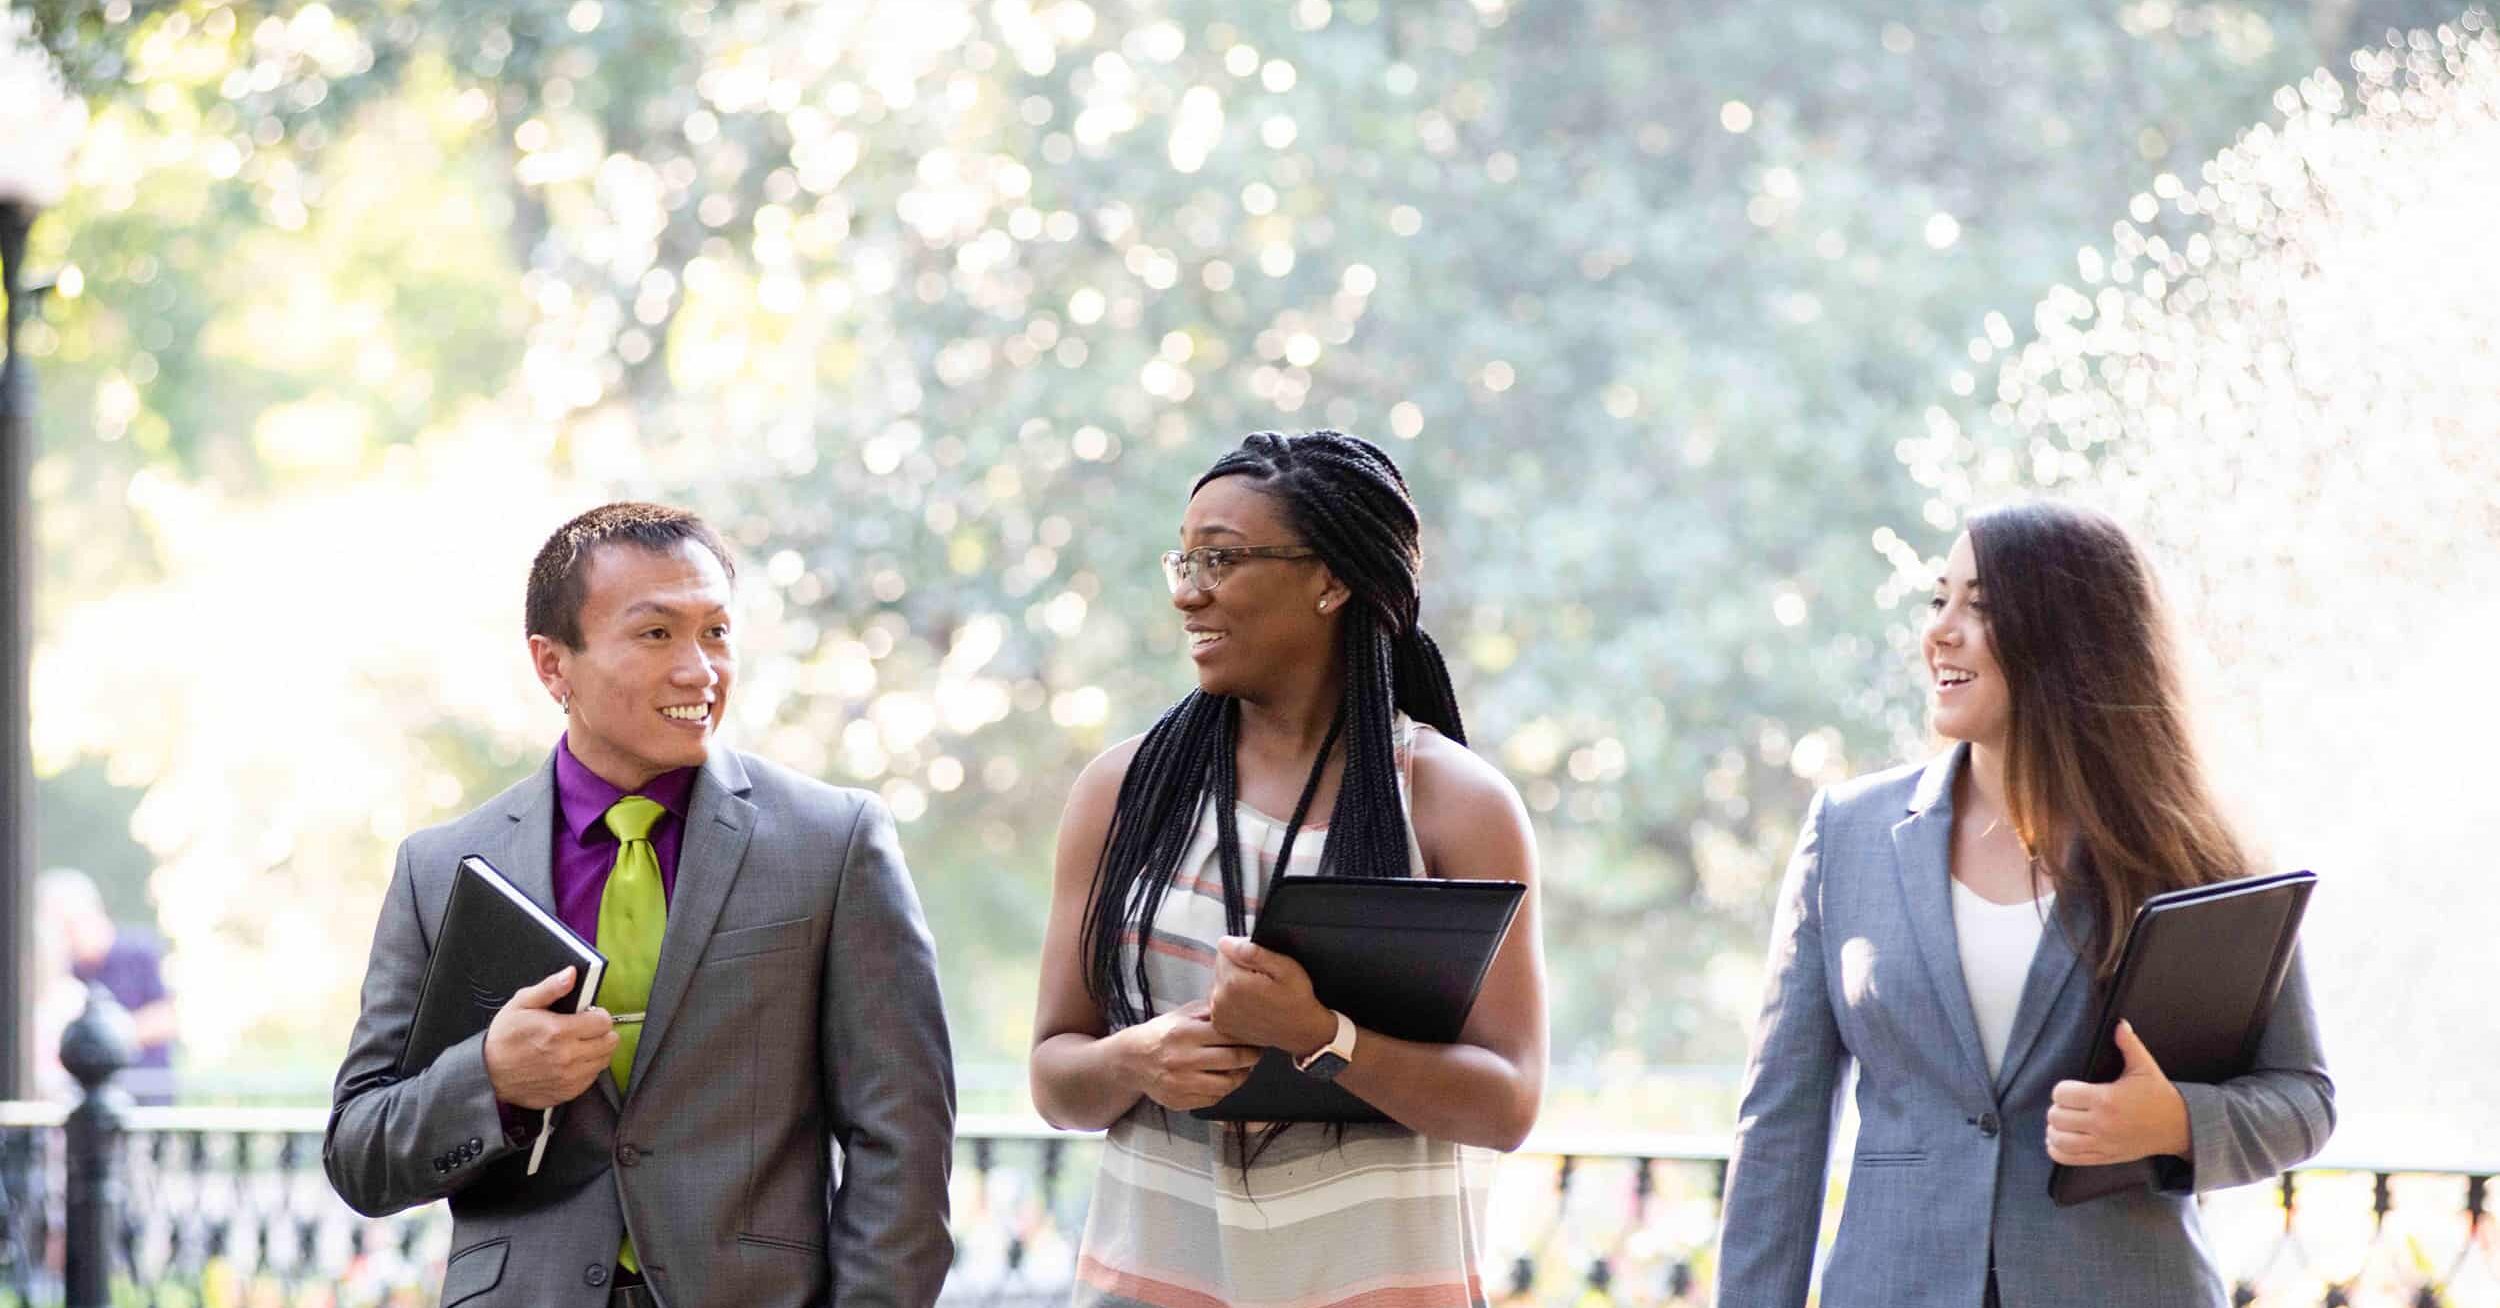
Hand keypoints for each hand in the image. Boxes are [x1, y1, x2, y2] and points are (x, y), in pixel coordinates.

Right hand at [483, 967, 617, 1109]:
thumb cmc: (503, 1037)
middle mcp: (568, 1057)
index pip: (604, 1021)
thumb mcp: (521, 1004)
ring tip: (578, 1044)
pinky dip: (587, 1069)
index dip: (598, 1014)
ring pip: (604, 1060)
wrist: (487, 1073)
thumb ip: (550, 988)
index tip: (588, 1014)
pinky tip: (571, 1061)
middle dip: (601, 1032)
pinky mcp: (567, 1092)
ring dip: (596, 1050)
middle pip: (609, 1042)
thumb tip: (571, 974)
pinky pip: (592, 1078)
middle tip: (585, 1029)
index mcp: (559, 1031)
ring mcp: (569, 1078)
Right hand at [1117, 1001, 1263, 1111]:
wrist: (1131, 1060)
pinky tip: (1225, 1079)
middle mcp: (1182, 1059)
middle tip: (1257, 1052)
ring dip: (1242, 1076)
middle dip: (1252, 1056)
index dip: (1248, 1036)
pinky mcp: (1180, 1101)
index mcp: (1184, 1033)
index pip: (1228, 1035)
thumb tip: (1241, 1009)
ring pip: (1227, 1084)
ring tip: (1244, 1068)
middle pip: (1233, 1060)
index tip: (1257, 1036)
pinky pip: (1214, 1098)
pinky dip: (1224, 1089)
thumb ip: (1209, 1011)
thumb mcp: (1182, 1014)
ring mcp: (1181, 1083)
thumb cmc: (1162, 1033)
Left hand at [1209, 937, 1335, 1057]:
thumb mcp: (1285, 968)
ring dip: (1235, 982)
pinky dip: (1232, 999)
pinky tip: (1250, 1003)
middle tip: (1263, 979)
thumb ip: (1254, 952)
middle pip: (1221, 965)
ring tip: (1258, 992)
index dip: (1245, 951)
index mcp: (1234, 982)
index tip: (1261, 963)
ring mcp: (1219, 1014)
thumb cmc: (1297, 1000)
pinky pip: (1220, 999)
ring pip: (1220, 981)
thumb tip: (1227, 942)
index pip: (1225, 948)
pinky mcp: (1221, 1023)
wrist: (1301, 1031)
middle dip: (1239, 966)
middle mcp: (1221, 999)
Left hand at [2047, 1020, 2191, 1166]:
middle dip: (2058, 1108)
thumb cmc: (2159, 1095)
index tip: (2071, 1088)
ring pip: (2058, 1139)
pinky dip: (2057, 1149)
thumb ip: (2128, 1044)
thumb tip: (2118, 1023)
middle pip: (2056, 1117)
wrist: (2180, 1127)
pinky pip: (2068, 1158)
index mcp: (2106, 1099)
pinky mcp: (2104, 1157)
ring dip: (2055, 1129)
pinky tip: (2060, 1139)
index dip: (2062, 1090)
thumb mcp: (2144, 1067)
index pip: (2062, 1094)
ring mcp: (2102, 1143)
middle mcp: (2101, 1124)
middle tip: (2068, 1104)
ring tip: (2063, 1120)